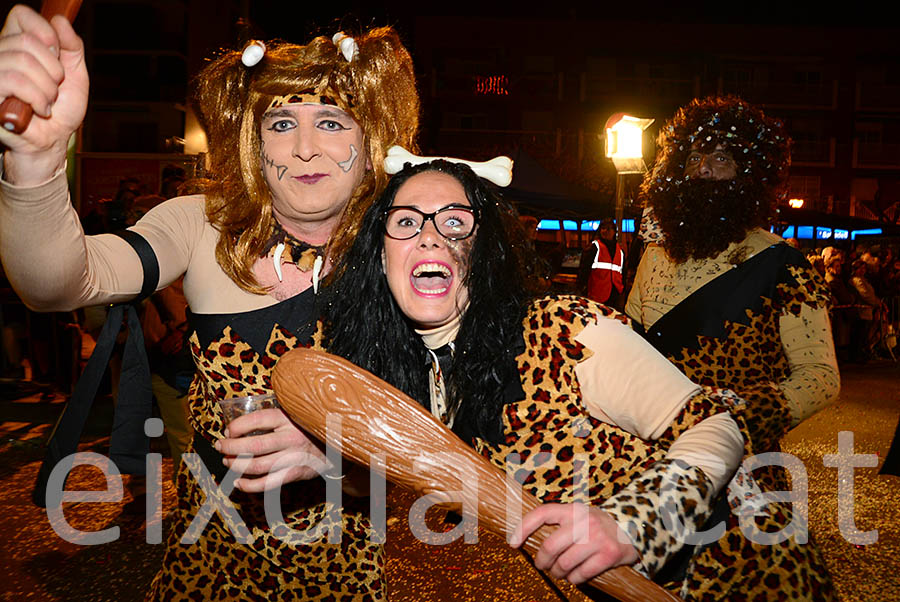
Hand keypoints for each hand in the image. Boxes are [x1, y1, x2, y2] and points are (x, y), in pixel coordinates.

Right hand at [0, 5, 87, 182]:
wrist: (51, 143)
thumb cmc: (59, 111)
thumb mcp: (75, 76)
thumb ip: (72, 47)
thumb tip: (59, 20)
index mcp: (16, 44)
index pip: (21, 15)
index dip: (46, 33)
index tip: (57, 56)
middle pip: (27, 42)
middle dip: (53, 71)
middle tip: (54, 88)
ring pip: (22, 61)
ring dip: (47, 88)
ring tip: (47, 102)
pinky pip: (14, 81)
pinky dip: (38, 98)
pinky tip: (40, 110)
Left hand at [214, 408, 330, 492]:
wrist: (337, 446)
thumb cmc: (308, 428)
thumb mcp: (295, 414)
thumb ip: (274, 416)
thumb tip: (240, 421)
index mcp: (289, 419)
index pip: (256, 420)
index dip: (236, 426)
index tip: (228, 430)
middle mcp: (291, 438)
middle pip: (253, 446)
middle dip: (230, 448)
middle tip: (220, 447)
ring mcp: (294, 457)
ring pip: (257, 466)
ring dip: (236, 466)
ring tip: (227, 462)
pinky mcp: (295, 473)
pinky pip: (268, 484)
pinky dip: (249, 486)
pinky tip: (238, 482)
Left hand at [509, 503, 638, 584]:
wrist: (632, 527)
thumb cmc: (597, 524)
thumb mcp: (579, 515)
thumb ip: (559, 523)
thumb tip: (527, 539)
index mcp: (572, 509)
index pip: (541, 514)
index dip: (523, 528)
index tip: (513, 543)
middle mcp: (584, 521)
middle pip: (550, 546)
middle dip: (542, 561)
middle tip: (542, 566)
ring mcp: (597, 538)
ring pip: (564, 563)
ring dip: (558, 573)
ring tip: (559, 572)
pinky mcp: (608, 554)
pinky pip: (582, 574)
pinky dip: (574, 579)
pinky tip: (574, 577)